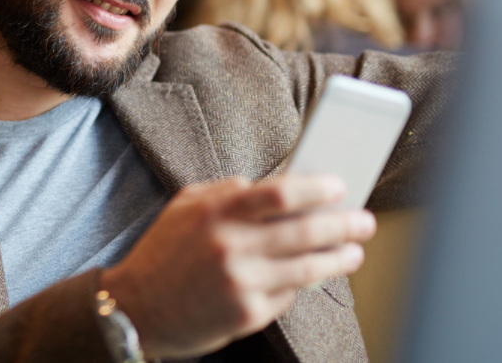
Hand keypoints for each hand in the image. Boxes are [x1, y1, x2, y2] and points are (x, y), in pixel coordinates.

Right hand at [99, 175, 375, 359]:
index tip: (339, 187)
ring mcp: (240, 283)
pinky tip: (308, 277)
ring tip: (354, 250)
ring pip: (308, 268)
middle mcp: (229, 247)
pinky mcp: (246, 314)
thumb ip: (226, 192)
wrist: (136, 307)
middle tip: (365, 221)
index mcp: (216, 213)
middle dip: (344, 224)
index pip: (280, 194)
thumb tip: (277, 187)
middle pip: (305, 231)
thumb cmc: (164, 252)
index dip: (317, 189)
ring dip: (339, 258)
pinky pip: (287, 296)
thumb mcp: (185, 207)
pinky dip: (300, 285)